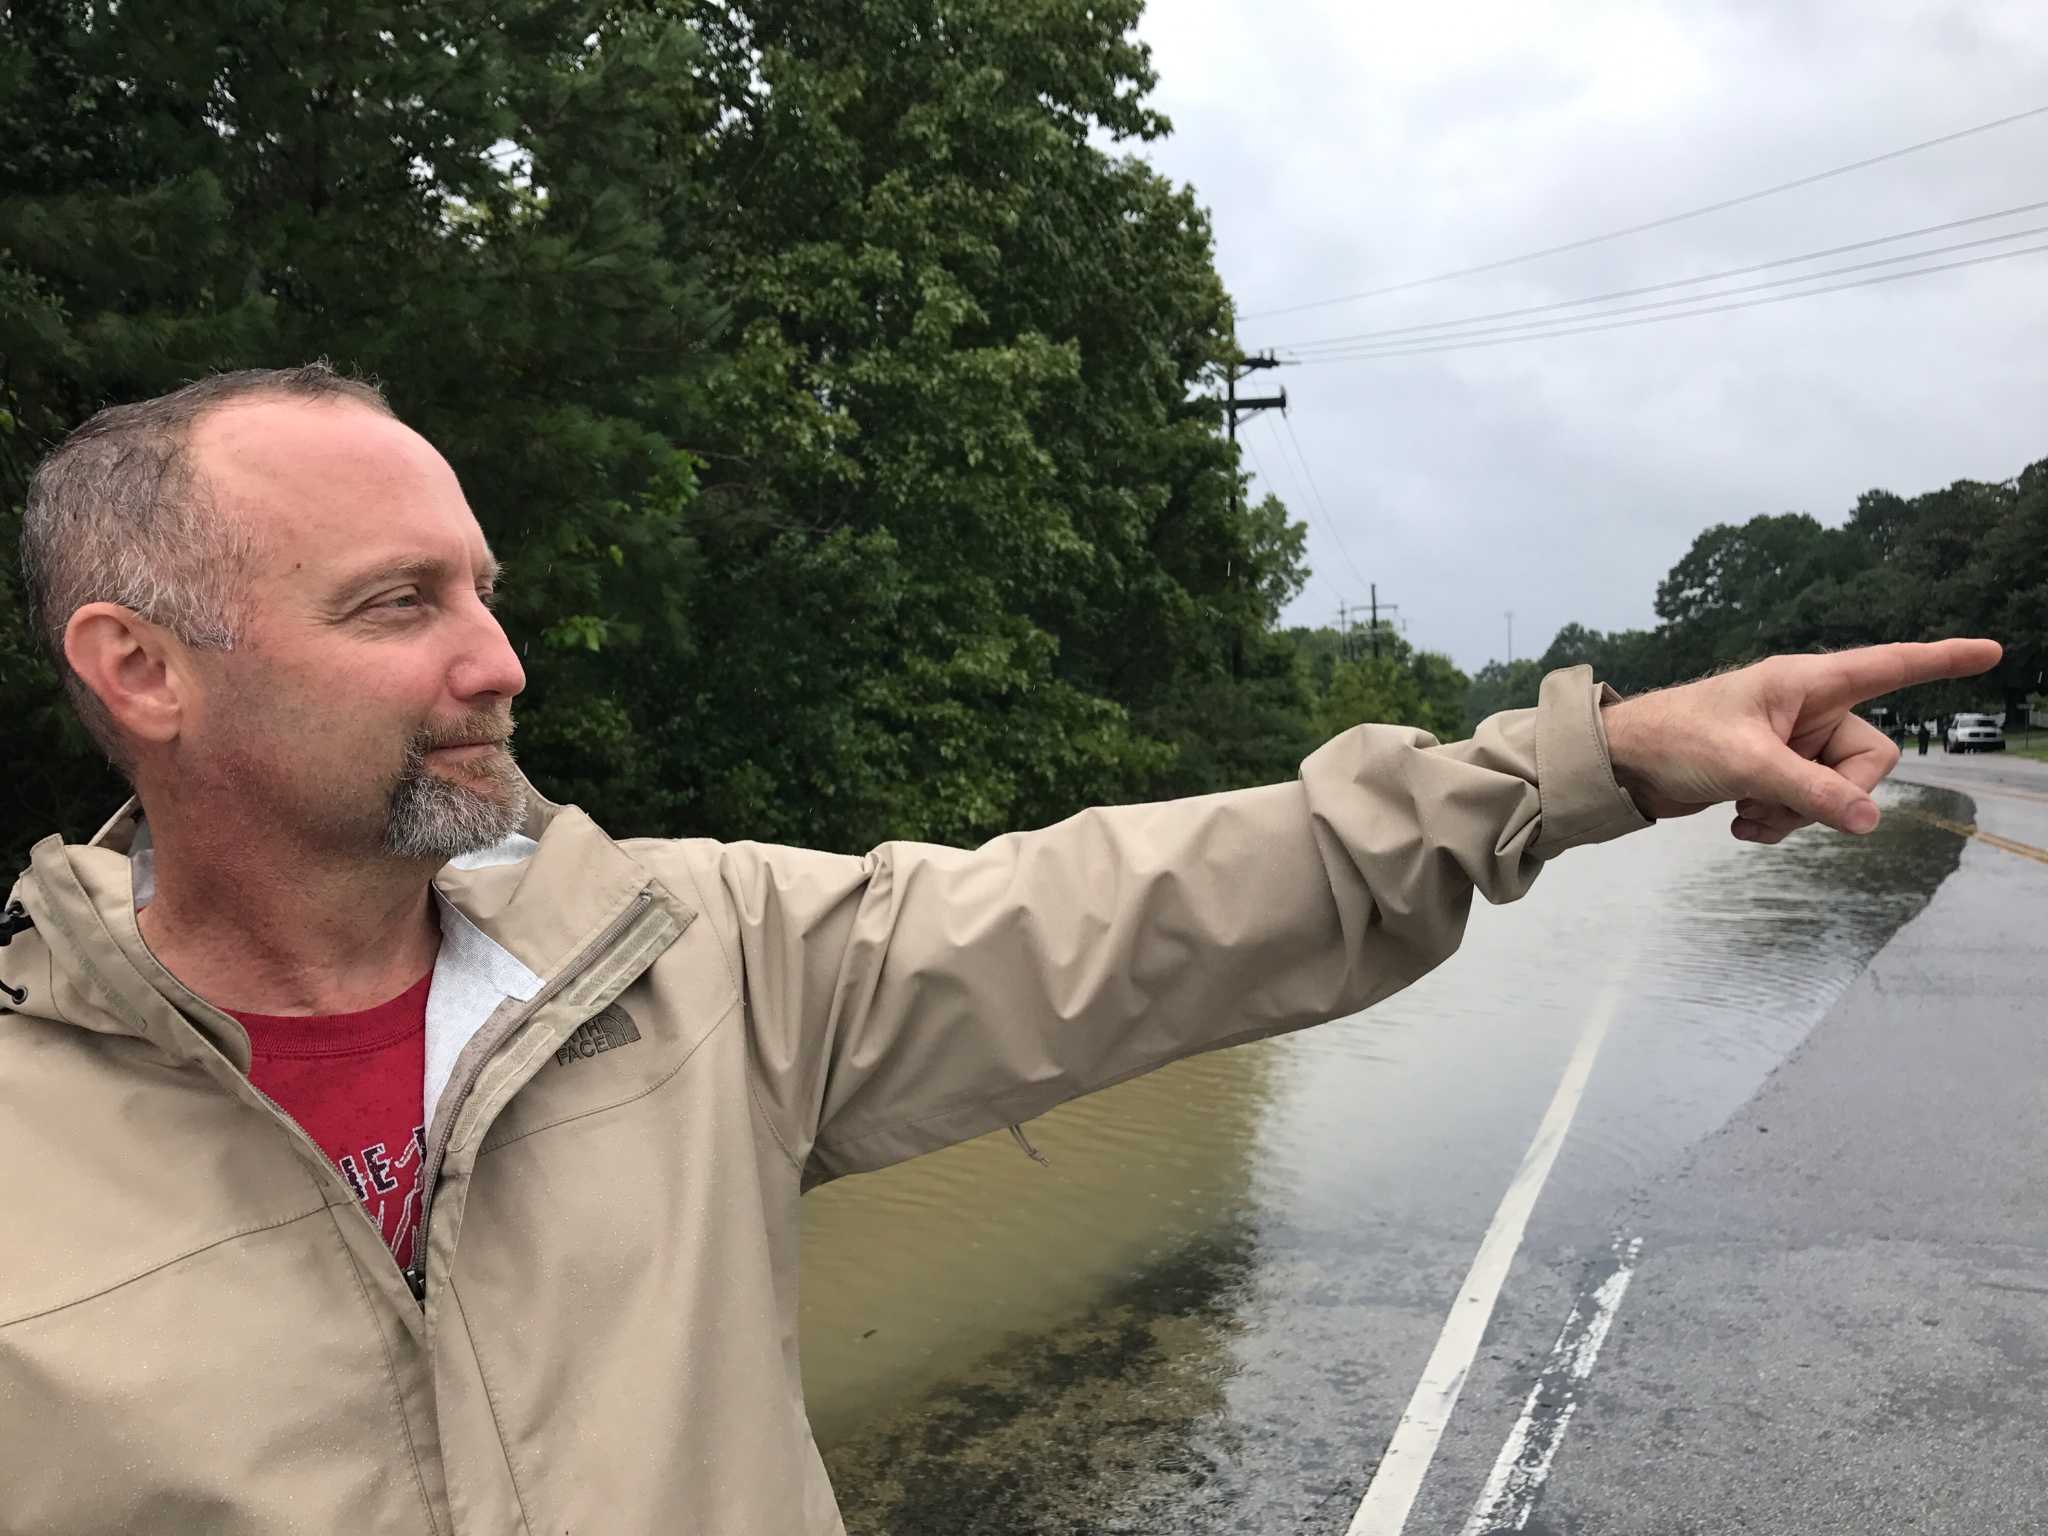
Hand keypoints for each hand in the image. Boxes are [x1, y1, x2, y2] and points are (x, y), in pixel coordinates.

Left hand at [1599, 639, 2003, 843]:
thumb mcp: (1748, 764)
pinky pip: (1807, 808)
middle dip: (1834, 794)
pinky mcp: (1773, 775)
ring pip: (1838, 793)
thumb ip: (1811, 792)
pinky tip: (1738, 823)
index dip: (1941, 660)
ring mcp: (1793, 744)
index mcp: (1807, 682)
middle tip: (1778, 801)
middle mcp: (1808, 709)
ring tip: (1748, 812)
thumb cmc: (1677, 738)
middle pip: (1869, 759)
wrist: (1622, 764)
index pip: (1889, 666)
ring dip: (1797, 815)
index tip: (1991, 652)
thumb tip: (1870, 823)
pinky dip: (1778, 822)